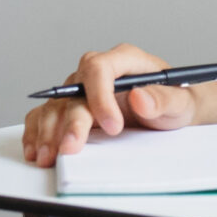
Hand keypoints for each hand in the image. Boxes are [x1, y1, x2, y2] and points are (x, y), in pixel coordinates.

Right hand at [21, 45, 200, 166]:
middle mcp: (99, 73)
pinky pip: (48, 114)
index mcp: (124, 60)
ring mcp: (83, 90)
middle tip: (71, 148)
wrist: (173, 112)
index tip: (112, 126)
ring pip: (56, 104)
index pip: (100, 68)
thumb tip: (139, 97)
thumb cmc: (176, 101)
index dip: (100, 96)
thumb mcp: (179, 102)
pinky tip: (36, 149)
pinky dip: (39, 131)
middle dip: (70, 122)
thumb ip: (163, 100)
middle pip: (74, 91)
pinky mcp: (74, 108)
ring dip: (48, 130)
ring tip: (47, 155)